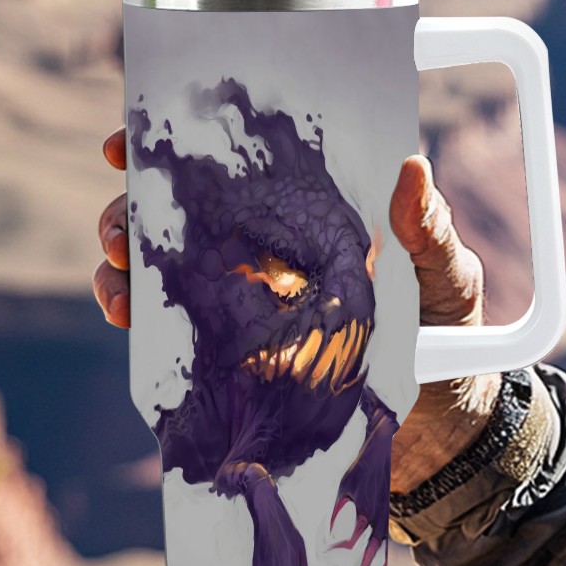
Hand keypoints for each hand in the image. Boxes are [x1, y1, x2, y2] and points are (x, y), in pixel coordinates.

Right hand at [91, 136, 503, 492]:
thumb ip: (425, 230)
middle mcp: (265, 250)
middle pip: (180, 214)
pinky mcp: (234, 357)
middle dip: (132, 208)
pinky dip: (137, 319)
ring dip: (123, 263)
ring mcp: (244, 303)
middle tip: (123, 225)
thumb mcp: (446, 272)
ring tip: (117, 273)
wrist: (442, 425)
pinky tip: (126, 318)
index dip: (181, 146)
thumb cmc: (448, 329)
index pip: (237, 167)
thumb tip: (411, 166)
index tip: (134, 140)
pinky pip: (170, 331)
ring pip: (161, 268)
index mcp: (307, 213)